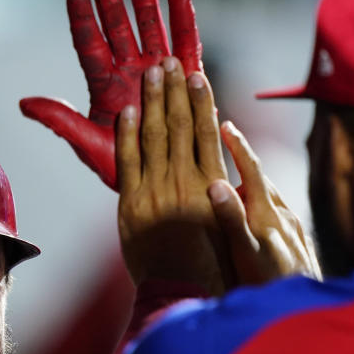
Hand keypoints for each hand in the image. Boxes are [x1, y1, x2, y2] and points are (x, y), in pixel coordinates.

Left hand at [20, 0, 202, 189]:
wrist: (162, 186)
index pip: (90, 45)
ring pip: (149, 29)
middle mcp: (130, 73)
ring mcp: (159, 73)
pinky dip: (183, 21)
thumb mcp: (89, 145)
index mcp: (105, 87)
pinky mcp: (187, 78)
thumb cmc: (124, 169)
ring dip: (144, 0)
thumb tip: (24, 104)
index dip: (82, 19)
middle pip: (118, 29)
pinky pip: (186, 45)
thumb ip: (61, 121)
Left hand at [116, 56, 228, 292]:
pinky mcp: (131, 205)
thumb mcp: (226, 227)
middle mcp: (185, 183)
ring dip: (153, 101)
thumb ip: (221, 195)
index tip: (198, 74)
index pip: (207, 133)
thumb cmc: (209, 266)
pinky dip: (127, 135)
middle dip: (176, 90)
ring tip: (152, 72)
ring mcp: (156, 192)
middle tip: (171, 60)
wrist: (177, 294)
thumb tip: (220, 172)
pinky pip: (127, 162)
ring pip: (155, 136)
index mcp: (211, 186)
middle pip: (181, 126)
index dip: (202, 100)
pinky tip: (128, 111)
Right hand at [208, 123, 321, 284]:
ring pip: (272, 200)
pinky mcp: (299, 245)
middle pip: (263, 182)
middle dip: (245, 164)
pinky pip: (279, 217)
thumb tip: (217, 183)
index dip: (238, 145)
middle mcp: (284, 217)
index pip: (252, 169)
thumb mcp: (246, 253)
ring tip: (237, 185)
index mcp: (268, 214)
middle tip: (226, 149)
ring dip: (254, 189)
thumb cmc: (270, 287)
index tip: (226, 123)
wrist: (306, 313)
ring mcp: (294, 231)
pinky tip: (259, 221)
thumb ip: (232, 218)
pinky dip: (264, 210)